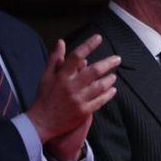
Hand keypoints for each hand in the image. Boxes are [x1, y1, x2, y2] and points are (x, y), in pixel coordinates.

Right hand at [26, 35, 119, 156]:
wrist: (42, 122)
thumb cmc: (44, 96)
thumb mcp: (46, 76)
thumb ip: (55, 59)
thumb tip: (61, 42)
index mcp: (61, 76)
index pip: (76, 56)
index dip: (88, 45)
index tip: (98, 38)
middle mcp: (71, 86)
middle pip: (94, 71)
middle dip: (108, 63)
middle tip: (117, 59)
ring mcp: (79, 99)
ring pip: (100, 86)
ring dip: (109, 79)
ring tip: (114, 76)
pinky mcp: (84, 111)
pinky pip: (100, 101)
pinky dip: (108, 94)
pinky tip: (112, 90)